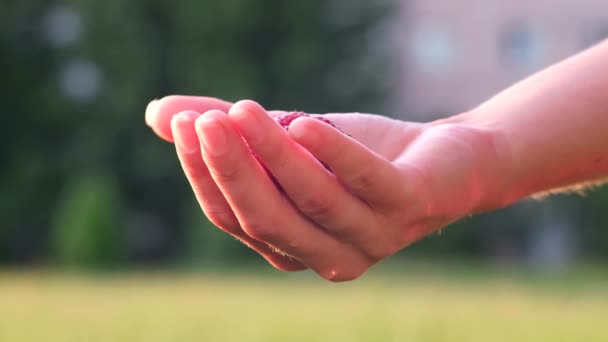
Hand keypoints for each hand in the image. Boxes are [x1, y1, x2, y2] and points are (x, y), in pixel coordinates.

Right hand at [146, 96, 505, 280]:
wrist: (449, 162)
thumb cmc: (360, 157)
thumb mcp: (289, 143)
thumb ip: (233, 135)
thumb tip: (157, 115)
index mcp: (293, 246)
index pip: (235, 218)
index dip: (205, 175)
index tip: (183, 124)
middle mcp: (328, 254)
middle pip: (266, 217)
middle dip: (229, 169)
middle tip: (202, 120)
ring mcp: (371, 235)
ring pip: (310, 199)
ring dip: (271, 155)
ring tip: (240, 111)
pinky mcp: (409, 204)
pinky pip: (366, 182)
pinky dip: (334, 154)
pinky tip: (305, 123)